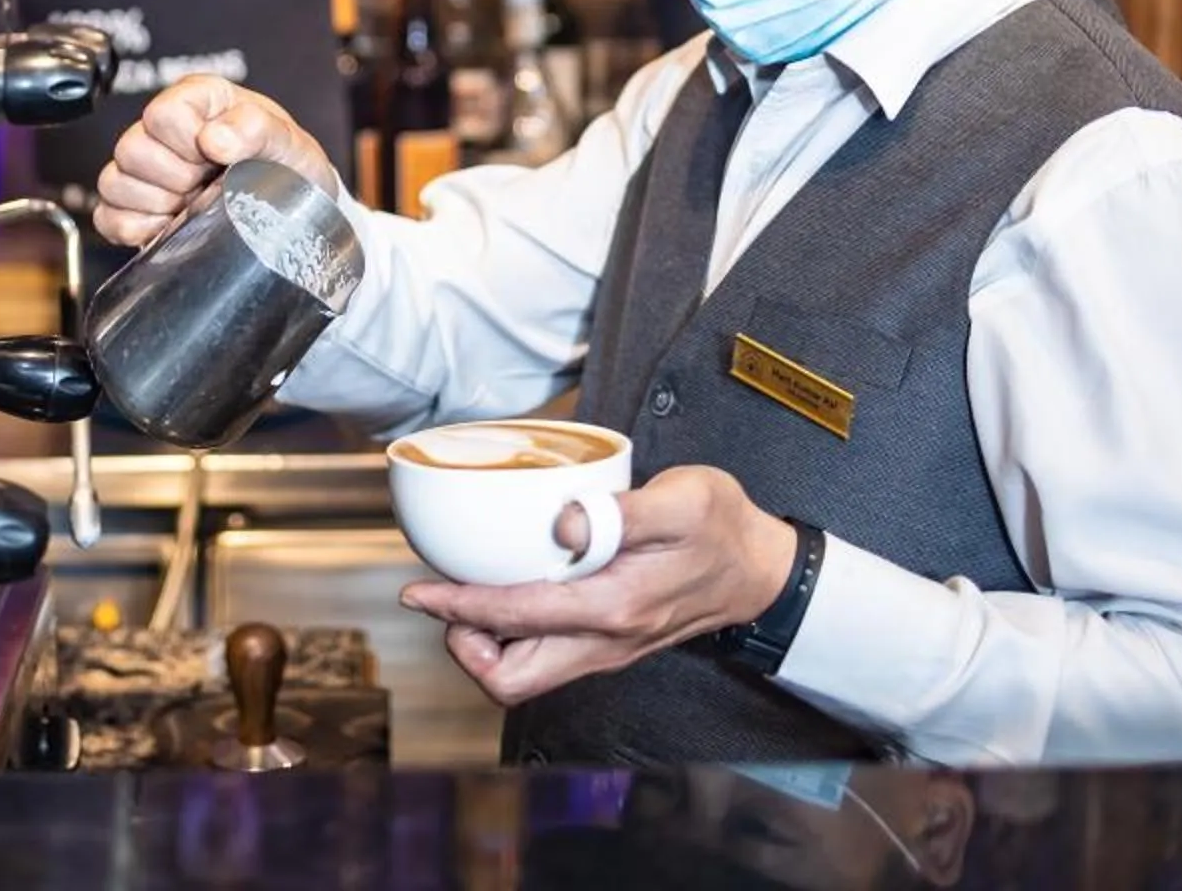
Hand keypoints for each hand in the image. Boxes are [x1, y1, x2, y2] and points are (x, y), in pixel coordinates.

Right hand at [89, 75, 339, 248]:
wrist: (293, 204)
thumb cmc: (286, 162)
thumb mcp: (286, 139)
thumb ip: (256, 127)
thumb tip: (215, 139)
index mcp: (197, 100)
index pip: (162, 114)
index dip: (188, 143)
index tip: (220, 157)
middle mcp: (164, 130)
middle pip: (131, 149)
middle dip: (176, 177)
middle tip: (207, 184)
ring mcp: (145, 170)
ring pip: (114, 183)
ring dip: (156, 202)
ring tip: (192, 204)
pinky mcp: (135, 207)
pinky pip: (107, 217)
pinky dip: (136, 227)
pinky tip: (170, 225)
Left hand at [398, 465, 800, 707]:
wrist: (762, 571)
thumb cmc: (722, 529)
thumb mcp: (683, 501)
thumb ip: (621, 512)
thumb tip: (564, 522)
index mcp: (614, 608)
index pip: (515, 619)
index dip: (457, 606)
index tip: (419, 590)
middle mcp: (604, 643)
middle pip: (509, 680)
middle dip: (465, 644)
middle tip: (448, 597)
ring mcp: (604, 650)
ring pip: (523, 676)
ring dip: (485, 643)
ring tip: (470, 593)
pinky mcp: (605, 644)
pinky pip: (542, 658)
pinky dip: (511, 634)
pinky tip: (507, 590)